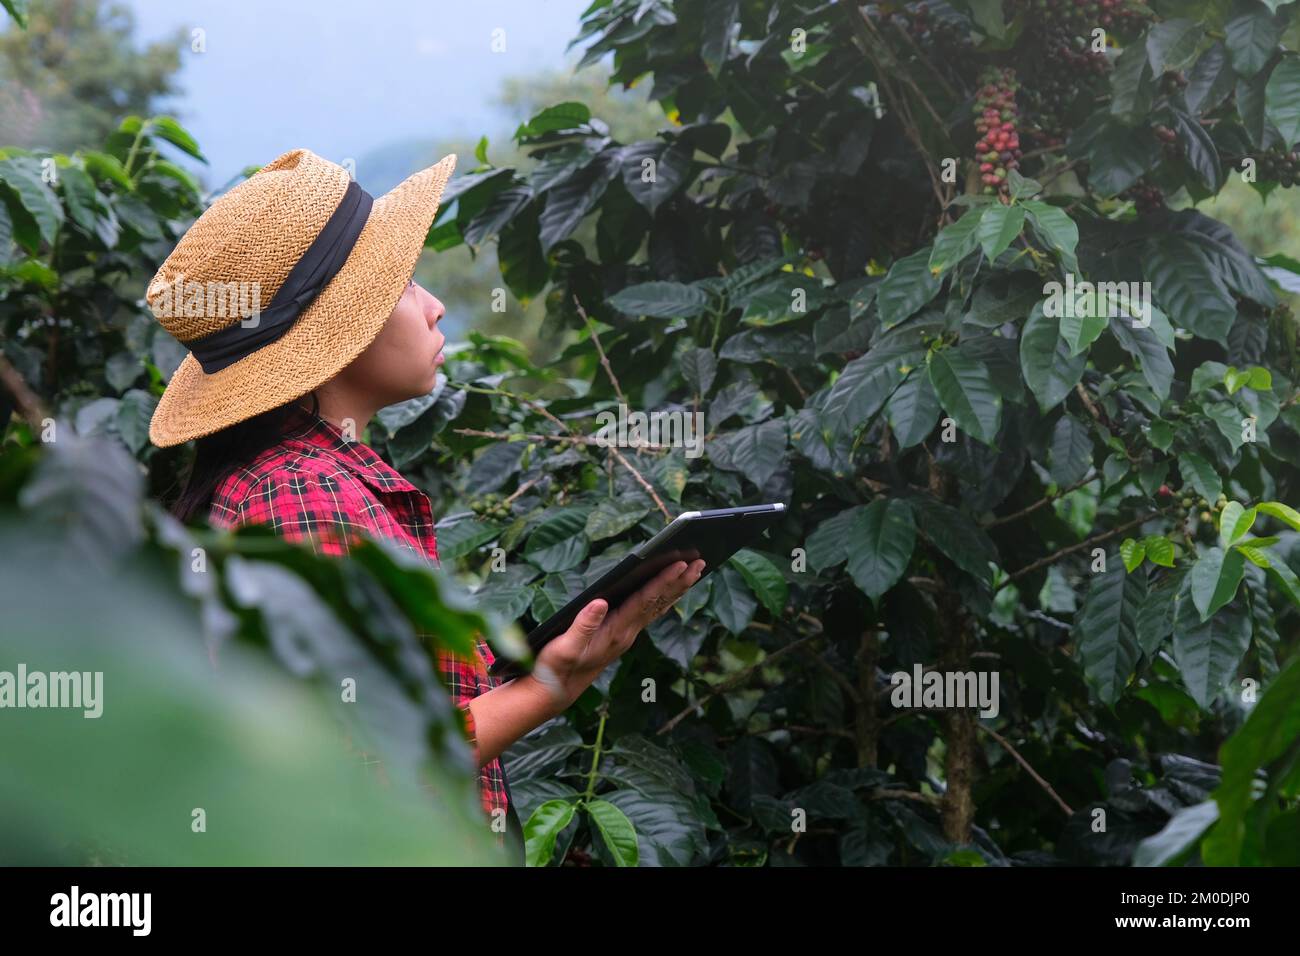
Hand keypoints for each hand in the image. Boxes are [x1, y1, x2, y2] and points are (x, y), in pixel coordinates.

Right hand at [524, 558, 706, 712]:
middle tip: (701, 561)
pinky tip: (672, 593)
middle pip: (659, 602)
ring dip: (677, 589)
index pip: (645, 601)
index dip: (663, 581)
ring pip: (658, 607)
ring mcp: (627, 635)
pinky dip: (664, 599)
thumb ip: (583, 625)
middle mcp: (627, 633)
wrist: (556, 691)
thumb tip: (600, 602)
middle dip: (680, 581)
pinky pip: (649, 613)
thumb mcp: (563, 647)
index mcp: (616, 631)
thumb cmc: (556, 668)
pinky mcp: (622, 635)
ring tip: (695, 571)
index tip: (681, 564)